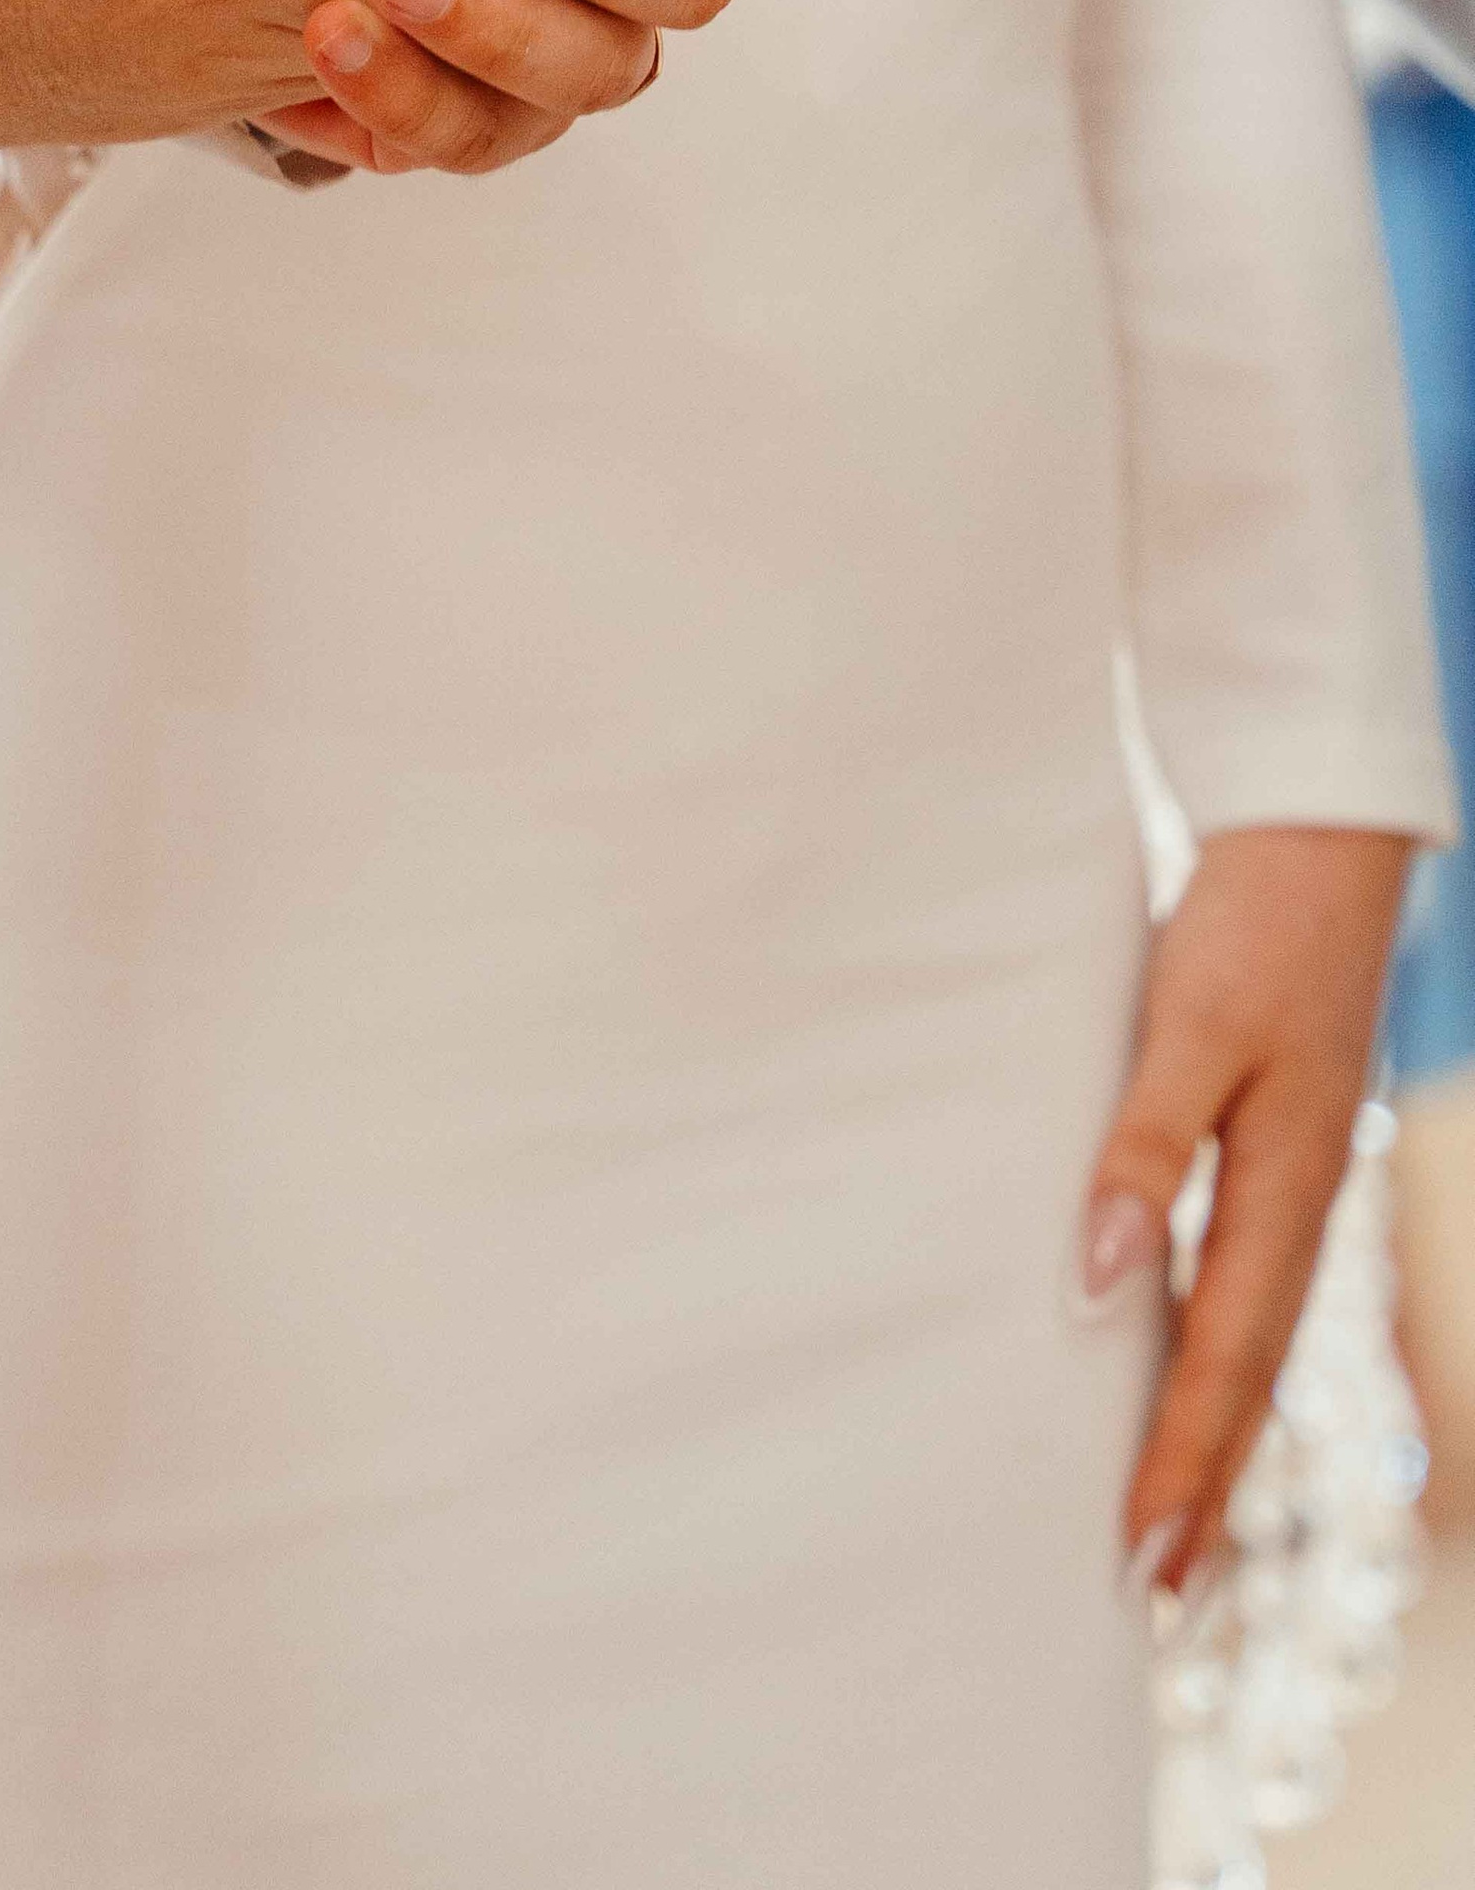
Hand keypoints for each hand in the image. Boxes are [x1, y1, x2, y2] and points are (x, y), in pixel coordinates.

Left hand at [1081, 823, 1411, 1601]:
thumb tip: (1103, 1282)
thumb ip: (1145, 1149)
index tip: (1141, 1560)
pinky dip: (1213, 1339)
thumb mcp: (1190, 1028)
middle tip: (1154, 1590)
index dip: (1181, 1462)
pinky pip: (1244, 1268)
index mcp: (1289, 1185)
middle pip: (1246, 1367)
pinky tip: (1177, 1358)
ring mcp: (1295, 1168)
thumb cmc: (1249, 921)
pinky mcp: (1274, 1133)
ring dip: (1208, 1423)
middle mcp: (1301, 1195)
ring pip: (1250, 1327)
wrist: (1317, 830)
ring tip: (1169, 1514)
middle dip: (1202, 1480)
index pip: (1224, 1357)